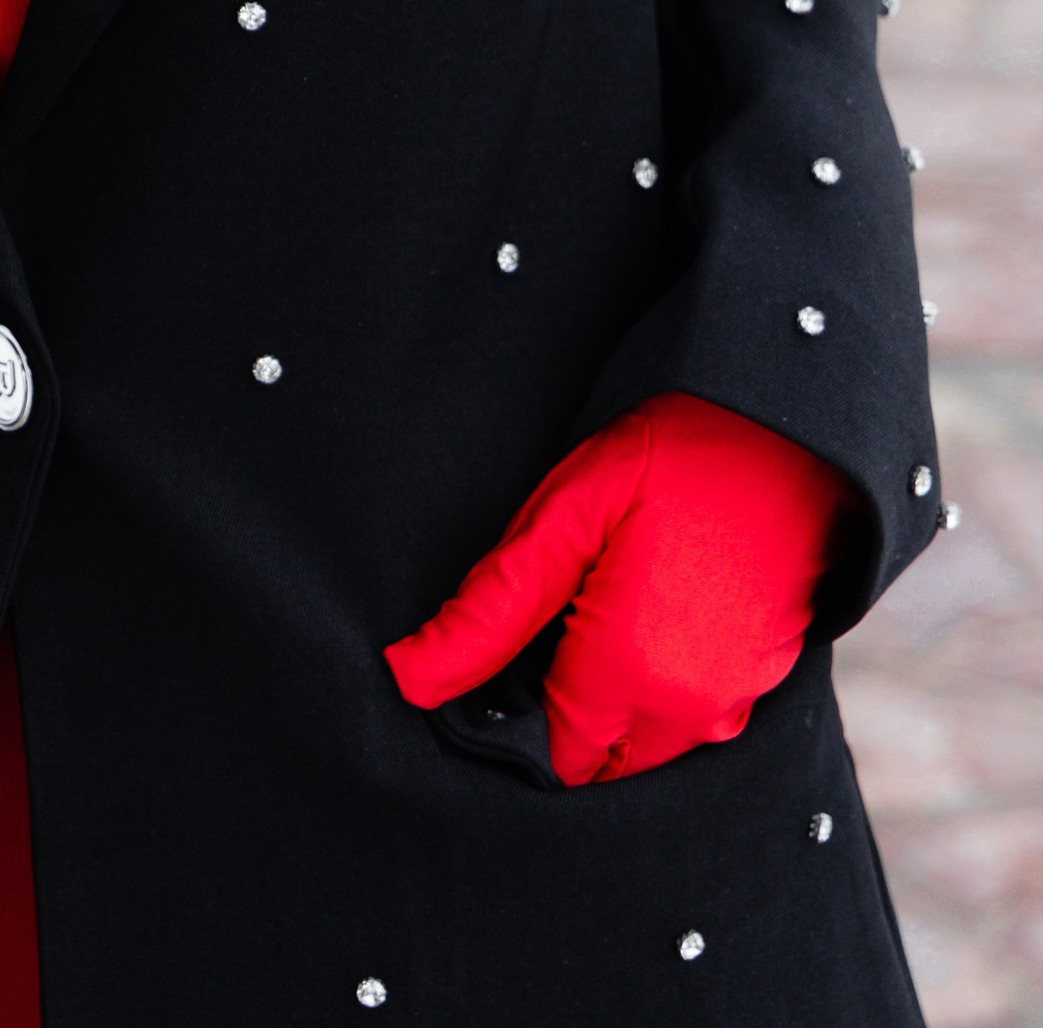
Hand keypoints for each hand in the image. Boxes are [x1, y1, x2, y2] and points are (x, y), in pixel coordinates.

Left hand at [385, 390, 850, 784]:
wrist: (788, 434)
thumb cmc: (670, 460)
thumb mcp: (565, 515)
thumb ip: (490, 611)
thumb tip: (408, 679)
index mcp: (629, 677)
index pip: (548, 758)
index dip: (515, 715)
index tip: (508, 651)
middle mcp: (686, 715)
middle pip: (595, 761)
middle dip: (561, 715)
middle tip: (552, 622)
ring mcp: (732, 707)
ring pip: (642, 749)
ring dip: (611, 706)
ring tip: (600, 608)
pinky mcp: (761, 689)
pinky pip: (688, 723)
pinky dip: (659, 692)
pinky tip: (649, 614)